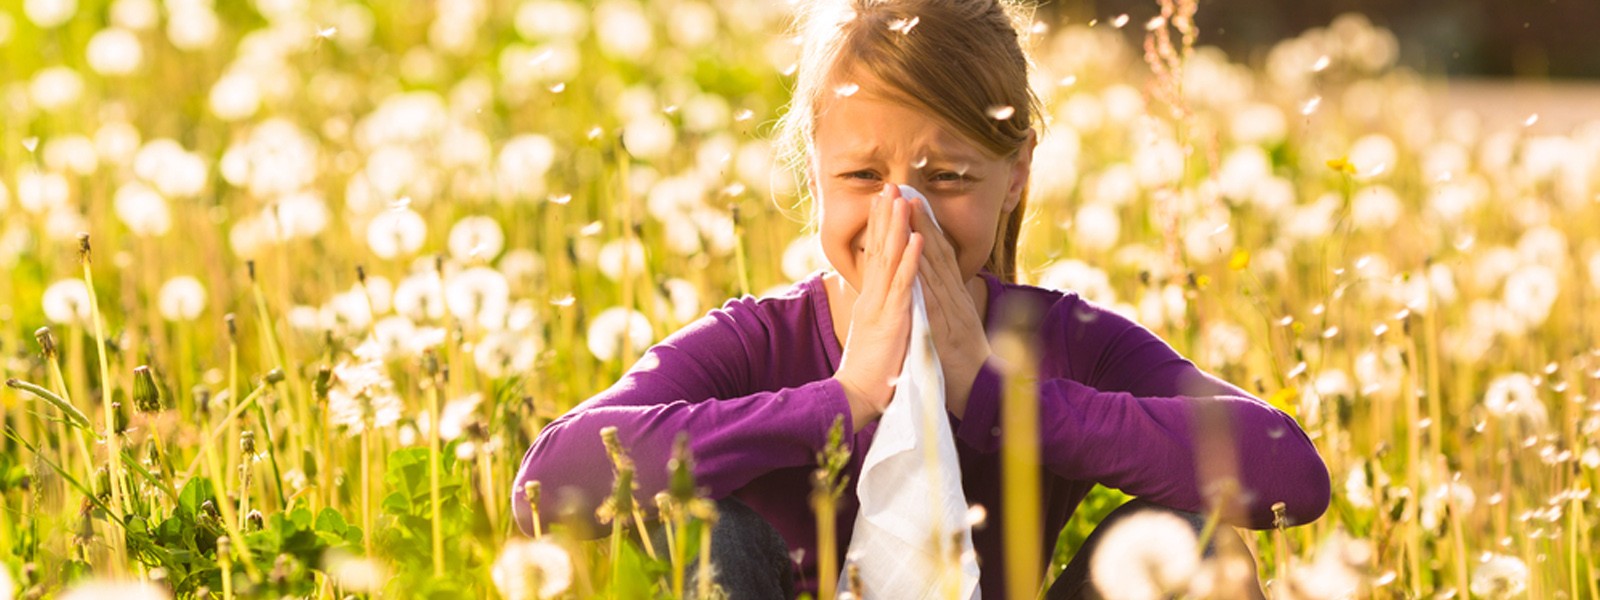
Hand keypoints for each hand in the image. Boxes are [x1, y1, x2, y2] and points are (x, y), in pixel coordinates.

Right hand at [833, 184, 924, 431]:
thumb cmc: (870, 372)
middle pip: (878, 249)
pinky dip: (910, 260)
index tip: (884, 202)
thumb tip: (880, 299)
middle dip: (884, 216)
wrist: (857, 396)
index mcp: (870, 300)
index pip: (874, 256)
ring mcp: (881, 306)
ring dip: (896, 227)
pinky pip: (903, 285)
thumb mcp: (874, 334)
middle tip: (889, 186)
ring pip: (889, 259)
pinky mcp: (892, 319)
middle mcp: (872, 297)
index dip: (880, 228)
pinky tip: (916, 238)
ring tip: (901, 199)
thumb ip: (878, 313)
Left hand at [904, 188, 991, 418]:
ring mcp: (951, 311)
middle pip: (936, 252)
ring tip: (907, 206)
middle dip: (920, 219)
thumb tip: (936, 291)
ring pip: (934, 266)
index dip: (925, 227)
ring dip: (921, 235)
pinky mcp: (945, 328)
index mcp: (954, 298)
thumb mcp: (955, 329)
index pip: (938, 256)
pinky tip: (915, 253)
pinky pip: (932, 297)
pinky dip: (924, 273)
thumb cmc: (964, 365)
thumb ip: (946, 307)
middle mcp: (954, 298)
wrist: (982, 394)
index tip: (911, 201)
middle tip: (905, 189)